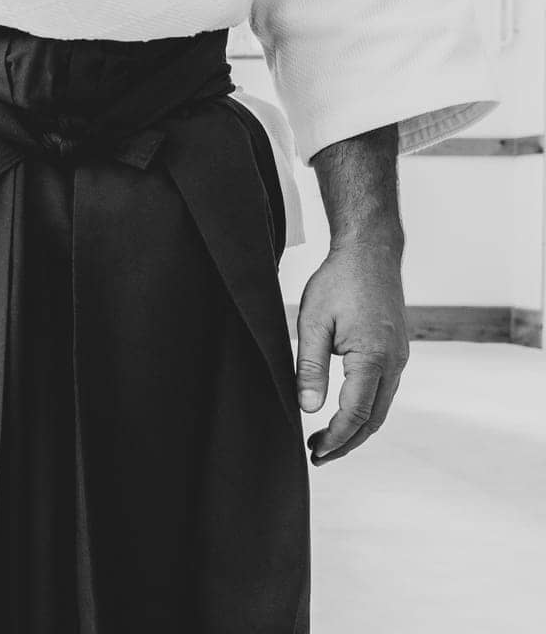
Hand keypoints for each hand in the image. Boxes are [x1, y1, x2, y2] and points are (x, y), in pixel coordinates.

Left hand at [295, 241, 409, 464]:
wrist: (371, 253)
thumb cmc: (338, 282)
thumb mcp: (313, 324)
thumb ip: (310, 368)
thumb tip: (310, 409)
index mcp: (373, 357)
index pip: (356, 413)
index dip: (336, 438)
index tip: (315, 452)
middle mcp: (394, 362)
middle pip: (373, 419)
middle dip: (346, 442)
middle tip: (316, 457)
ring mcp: (399, 357)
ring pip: (381, 407)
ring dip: (355, 429)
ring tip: (324, 441)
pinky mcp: (397, 351)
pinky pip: (384, 391)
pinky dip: (365, 410)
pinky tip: (342, 413)